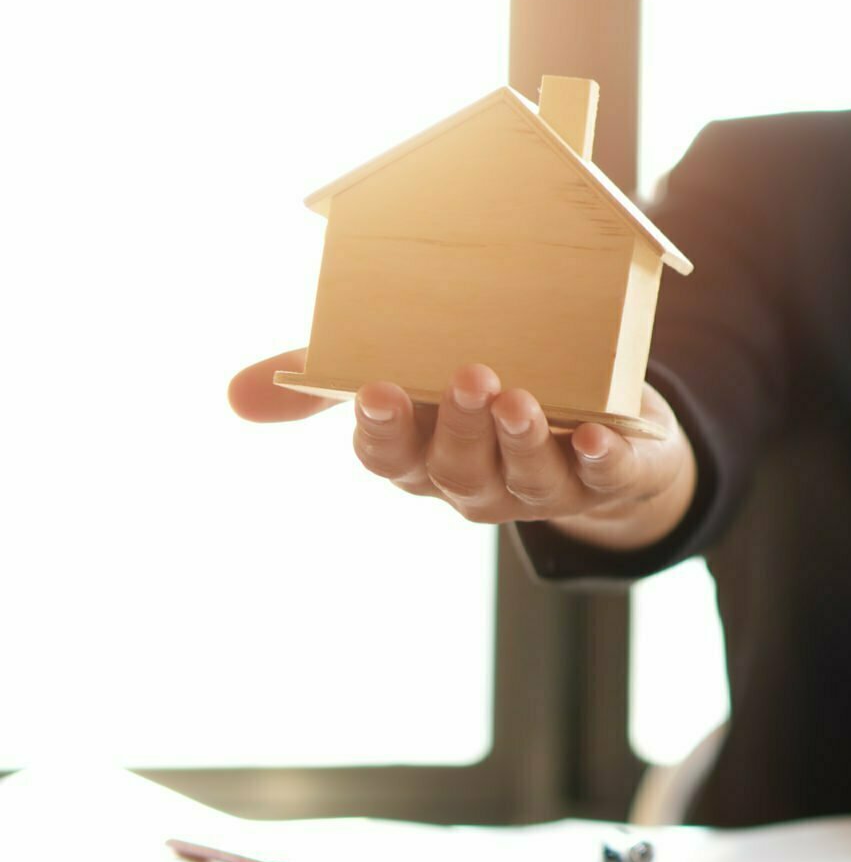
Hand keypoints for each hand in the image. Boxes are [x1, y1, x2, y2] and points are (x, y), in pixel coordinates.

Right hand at [228, 350, 696, 552]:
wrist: (601, 433)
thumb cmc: (482, 402)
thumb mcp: (410, 385)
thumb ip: (327, 383)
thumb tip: (234, 397)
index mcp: (424, 459)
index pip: (390, 458)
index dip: (384, 430)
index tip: (378, 390)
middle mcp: (476, 484)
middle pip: (457, 468)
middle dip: (460, 426)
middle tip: (469, 375)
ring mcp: (543, 487)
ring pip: (525, 476)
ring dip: (521, 439)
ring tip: (520, 399)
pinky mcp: (606, 475)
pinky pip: (603, 476)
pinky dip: (599, 458)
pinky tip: (595, 434)